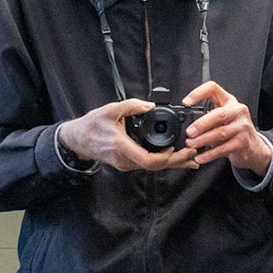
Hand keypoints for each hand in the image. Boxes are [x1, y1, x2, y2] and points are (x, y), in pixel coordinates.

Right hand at [58, 98, 198, 171]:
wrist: (77, 139)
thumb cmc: (91, 126)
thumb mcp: (110, 110)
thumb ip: (132, 105)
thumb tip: (149, 105)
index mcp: (121, 147)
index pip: (148, 160)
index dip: (166, 158)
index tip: (178, 149)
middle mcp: (125, 160)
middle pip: (155, 167)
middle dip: (177, 162)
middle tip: (194, 156)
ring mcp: (125, 164)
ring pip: (153, 167)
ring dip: (172, 163)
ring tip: (190, 158)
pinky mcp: (126, 162)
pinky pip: (147, 164)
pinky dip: (162, 161)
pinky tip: (174, 158)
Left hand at [182, 81, 271, 175]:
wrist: (253, 148)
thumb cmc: (234, 130)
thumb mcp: (222, 119)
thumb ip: (208, 119)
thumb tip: (188, 127)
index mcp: (229, 101)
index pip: (213, 88)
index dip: (198, 93)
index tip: (186, 102)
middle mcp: (238, 111)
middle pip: (219, 114)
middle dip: (201, 124)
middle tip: (189, 132)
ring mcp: (243, 126)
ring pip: (220, 132)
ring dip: (202, 140)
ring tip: (191, 144)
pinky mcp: (243, 142)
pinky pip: (223, 148)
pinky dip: (209, 154)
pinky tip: (200, 157)